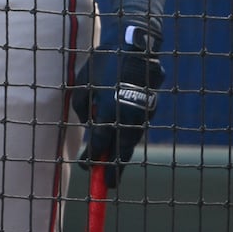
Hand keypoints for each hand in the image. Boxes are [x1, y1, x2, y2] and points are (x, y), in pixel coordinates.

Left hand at [72, 22, 163, 187]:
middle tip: (107, 185)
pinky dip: (130, 137)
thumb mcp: (82, 84)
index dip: (92, 158)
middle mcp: (126, 117)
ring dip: (122, 155)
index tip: (86, 168)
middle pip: (119, 151)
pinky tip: (123, 142)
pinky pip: (137, 127)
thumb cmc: (103, 64)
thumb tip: (88, 124)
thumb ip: (83, 108)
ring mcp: (141, 114)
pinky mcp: (150, 108)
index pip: (98, 144)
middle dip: (113, 169)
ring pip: (131, 141)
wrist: (134, 47)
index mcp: (107, 111)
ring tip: (115, 168)